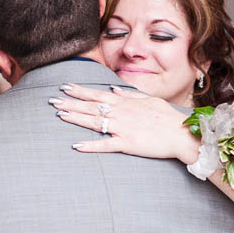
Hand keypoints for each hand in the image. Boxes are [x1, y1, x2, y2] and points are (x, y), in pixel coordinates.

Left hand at [50, 83, 199, 163]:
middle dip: (70, 103)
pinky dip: (91, 145)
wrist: (181, 134)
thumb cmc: (167, 117)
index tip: (64, 86)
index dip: (80, 91)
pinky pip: (105, 145)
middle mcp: (121, 113)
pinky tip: (76, 145)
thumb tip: (113, 88)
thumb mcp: (149, 100)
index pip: (97, 95)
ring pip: (94, 122)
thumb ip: (130, 94)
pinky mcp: (127, 143)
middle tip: (52, 100)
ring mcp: (123, 128)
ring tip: (59, 115)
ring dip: (75, 118)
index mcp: (125, 102)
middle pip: (91, 107)